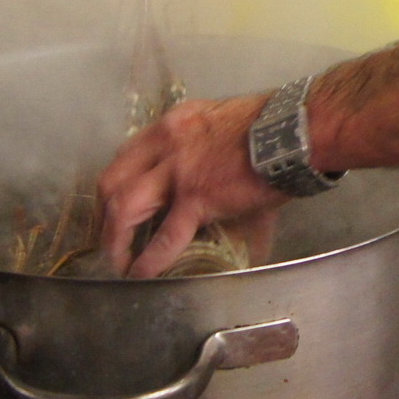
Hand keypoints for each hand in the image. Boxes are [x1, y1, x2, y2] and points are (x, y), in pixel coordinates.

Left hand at [97, 93, 286, 278]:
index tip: (116, 202)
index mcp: (173, 124)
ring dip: (115, 238)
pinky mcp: (197, 198)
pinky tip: (142, 273)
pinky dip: (148, 259)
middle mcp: (166, 144)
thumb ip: (210, 153)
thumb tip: (217, 187)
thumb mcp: (225, 126)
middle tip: (109, 236)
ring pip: (125, 207)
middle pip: (113, 180)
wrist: (294, 130)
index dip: (116, 183)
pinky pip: (164, 236)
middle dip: (104, 213)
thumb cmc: (272, 125)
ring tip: (118, 261)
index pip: (127, 154)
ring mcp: (178, 172)